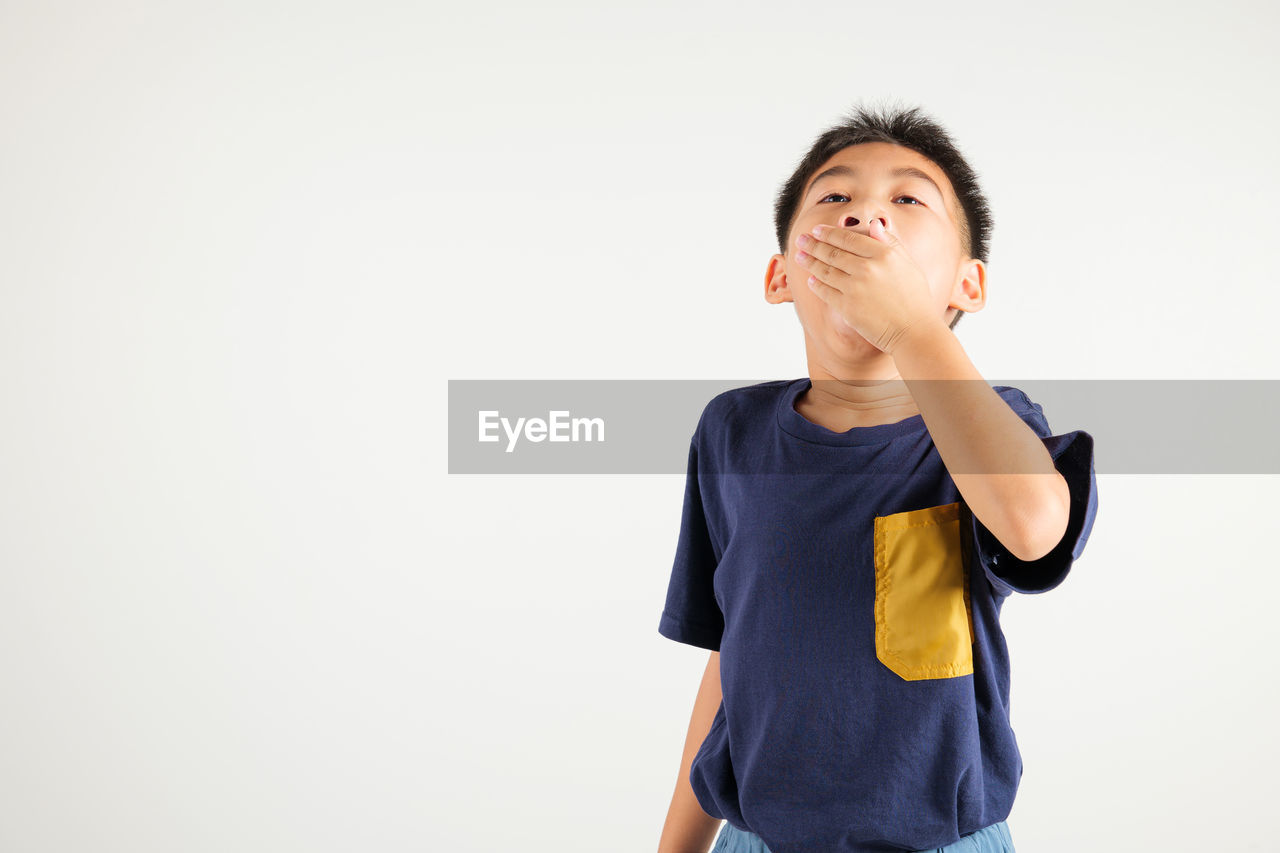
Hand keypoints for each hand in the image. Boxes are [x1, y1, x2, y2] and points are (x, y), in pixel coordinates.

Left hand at [794, 219, 939, 354]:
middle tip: (801, 240)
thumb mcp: (909, 264)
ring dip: (809, 262)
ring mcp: (855, 288)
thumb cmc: (915, 298)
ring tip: (799, 256)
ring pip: (825, 271)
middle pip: (833, 252)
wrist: (914, 331)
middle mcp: (867, 268)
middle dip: (813, 245)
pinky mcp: (847, 307)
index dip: (829, 233)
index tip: (817, 230)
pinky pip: (826, 292)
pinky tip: (811, 279)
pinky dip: (816, 284)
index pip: (849, 239)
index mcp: (883, 254)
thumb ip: (891, 243)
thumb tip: (873, 224)